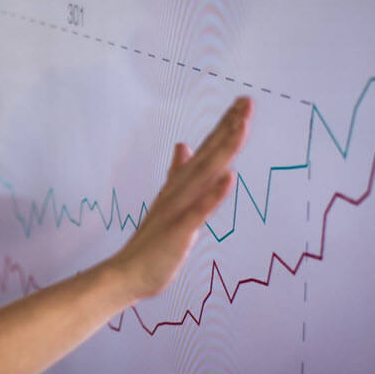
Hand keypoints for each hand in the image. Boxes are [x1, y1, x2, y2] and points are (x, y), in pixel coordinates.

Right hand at [111, 96, 252, 298]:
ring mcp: (179, 208)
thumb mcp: (169, 201)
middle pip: (209, 154)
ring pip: (205, 174)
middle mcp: (180, 190)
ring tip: (240, 126)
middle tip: (247, 101)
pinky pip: (199, 210)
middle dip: (229, 127)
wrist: (127, 271)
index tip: (244, 102)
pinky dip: (213, 193)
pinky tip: (229, 177)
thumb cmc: (152, 241)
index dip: (225, 125)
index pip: (207, 149)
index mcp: (181, 184)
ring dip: (224, 149)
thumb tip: (183, 145)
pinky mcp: (179, 230)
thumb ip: (177, 172)